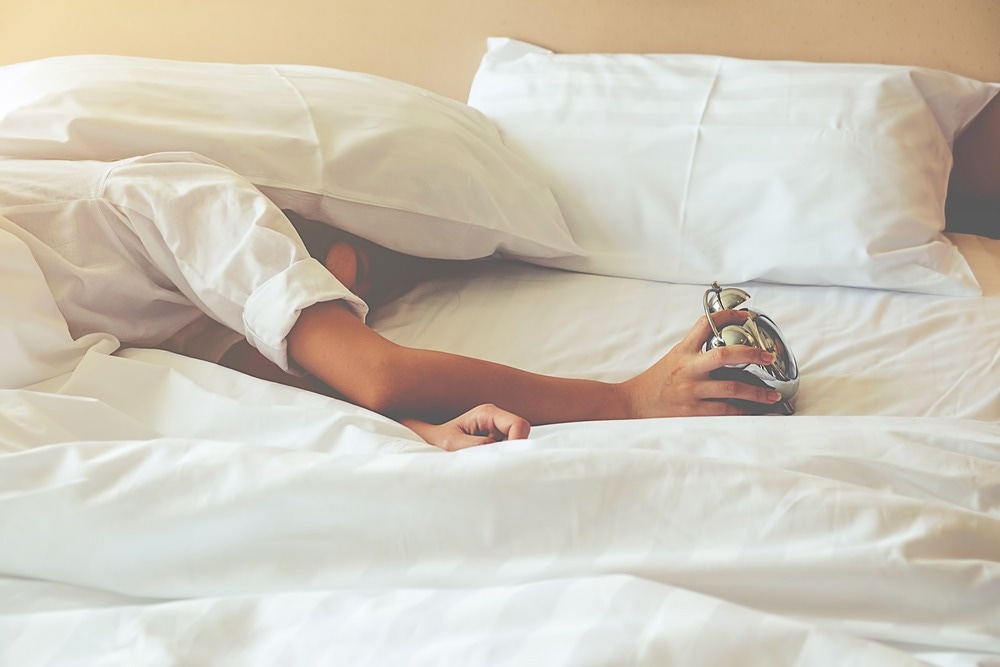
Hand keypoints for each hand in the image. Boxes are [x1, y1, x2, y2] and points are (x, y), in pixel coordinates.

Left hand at [402, 403, 530, 450]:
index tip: (505, 459)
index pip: (518, 424)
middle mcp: (495, 418)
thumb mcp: (452, 444)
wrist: (429, 440)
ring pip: (515, 444)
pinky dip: (500, 459)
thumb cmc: (438, 439)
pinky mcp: (495, 440)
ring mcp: (496, 429)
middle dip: (511, 450)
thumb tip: (501, 451)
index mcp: (487, 413)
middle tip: (492, 462)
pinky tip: (485, 462)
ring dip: (503, 456)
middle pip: (521, 434)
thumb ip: (477, 446)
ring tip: (483, 462)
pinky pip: (507, 450)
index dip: (517, 442)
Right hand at [620, 311, 784, 416]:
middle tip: (768, 357)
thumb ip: (696, 348)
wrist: (633, 403)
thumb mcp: (674, 356)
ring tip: (773, 394)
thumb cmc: (657, 381)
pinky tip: (756, 412)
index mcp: (684, 351)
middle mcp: (688, 369)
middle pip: (725, 355)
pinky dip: (743, 412)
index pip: (706, 325)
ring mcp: (691, 391)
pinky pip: (725, 412)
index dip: (728, 316)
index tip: (747, 315)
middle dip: (751, 355)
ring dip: (757, 392)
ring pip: (732, 388)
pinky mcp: (693, 412)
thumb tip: (726, 339)